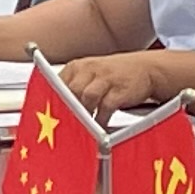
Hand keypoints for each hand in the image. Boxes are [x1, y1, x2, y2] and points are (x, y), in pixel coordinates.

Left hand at [60, 50, 179, 117]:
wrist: (146, 69)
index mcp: (77, 66)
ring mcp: (105, 78)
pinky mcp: (120, 89)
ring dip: (83, 115)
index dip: (51, 100)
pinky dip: (100, 119)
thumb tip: (55, 112)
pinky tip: (99, 127)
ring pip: (86, 97)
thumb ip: (73, 91)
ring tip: (82, 127)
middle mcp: (89, 69)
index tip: (48, 115)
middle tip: (64, 124)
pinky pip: (105, 106)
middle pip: (70, 90)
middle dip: (67, 109)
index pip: (56, 83)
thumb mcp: (90, 76)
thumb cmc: (115, 76)